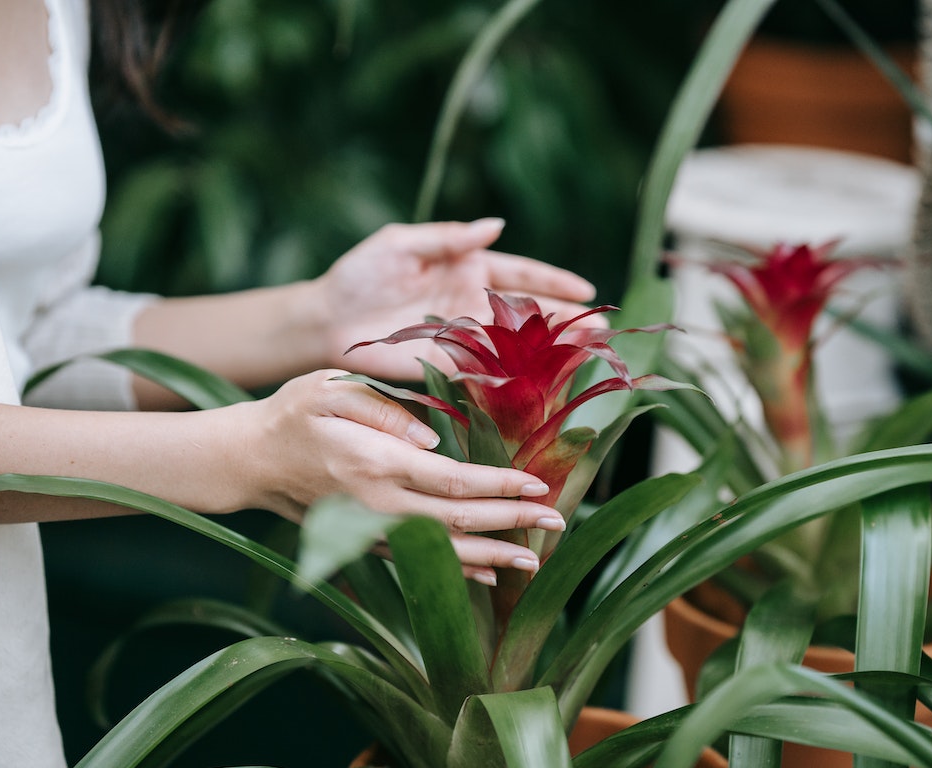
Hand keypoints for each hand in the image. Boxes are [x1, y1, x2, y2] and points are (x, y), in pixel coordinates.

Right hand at [239, 370, 563, 583]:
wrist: (248, 460)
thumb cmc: (293, 413)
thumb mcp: (331, 389)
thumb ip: (385, 409)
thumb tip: (433, 438)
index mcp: (377, 463)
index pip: (452, 480)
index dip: (499, 485)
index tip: (538, 485)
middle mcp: (378, 505)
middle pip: (458, 522)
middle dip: (512, 523)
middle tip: (558, 522)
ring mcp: (372, 529)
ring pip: (443, 551)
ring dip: (493, 557)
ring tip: (535, 561)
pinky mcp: (366, 541)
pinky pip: (422, 560)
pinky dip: (459, 570)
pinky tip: (490, 574)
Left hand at [317, 219, 600, 380]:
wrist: (328, 320)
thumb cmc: (360, 275)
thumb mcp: (401, 243)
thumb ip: (449, 236)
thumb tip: (496, 225)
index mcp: (468, 268)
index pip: (522, 273)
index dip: (555, 280)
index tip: (587, 289)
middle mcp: (474, 303)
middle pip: (531, 310)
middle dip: (568, 317)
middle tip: (603, 327)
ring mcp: (466, 336)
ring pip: (520, 342)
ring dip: (554, 347)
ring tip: (589, 351)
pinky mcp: (451, 364)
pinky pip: (493, 369)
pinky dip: (521, 375)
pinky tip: (548, 379)